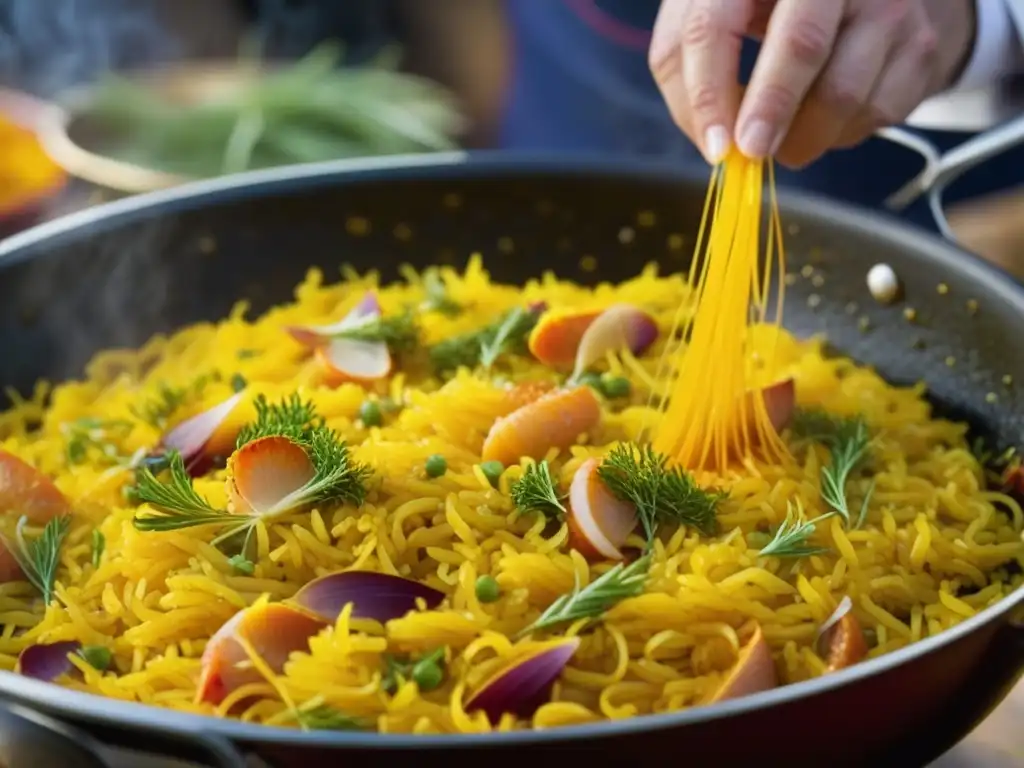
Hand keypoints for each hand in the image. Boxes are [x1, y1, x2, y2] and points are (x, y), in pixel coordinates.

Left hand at [650, 0, 976, 166]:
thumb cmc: (772, 7)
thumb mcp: (716, 13)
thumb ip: (686, 68)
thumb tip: (709, 138)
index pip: (716, 24)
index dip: (708, 92)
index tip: (714, 146)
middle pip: (800, 45)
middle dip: (770, 111)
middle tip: (752, 152)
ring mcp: (887, 5)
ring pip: (841, 94)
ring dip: (802, 138)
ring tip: (782, 141)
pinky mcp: (920, 44)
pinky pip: (875, 113)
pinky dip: (838, 135)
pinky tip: (824, 121)